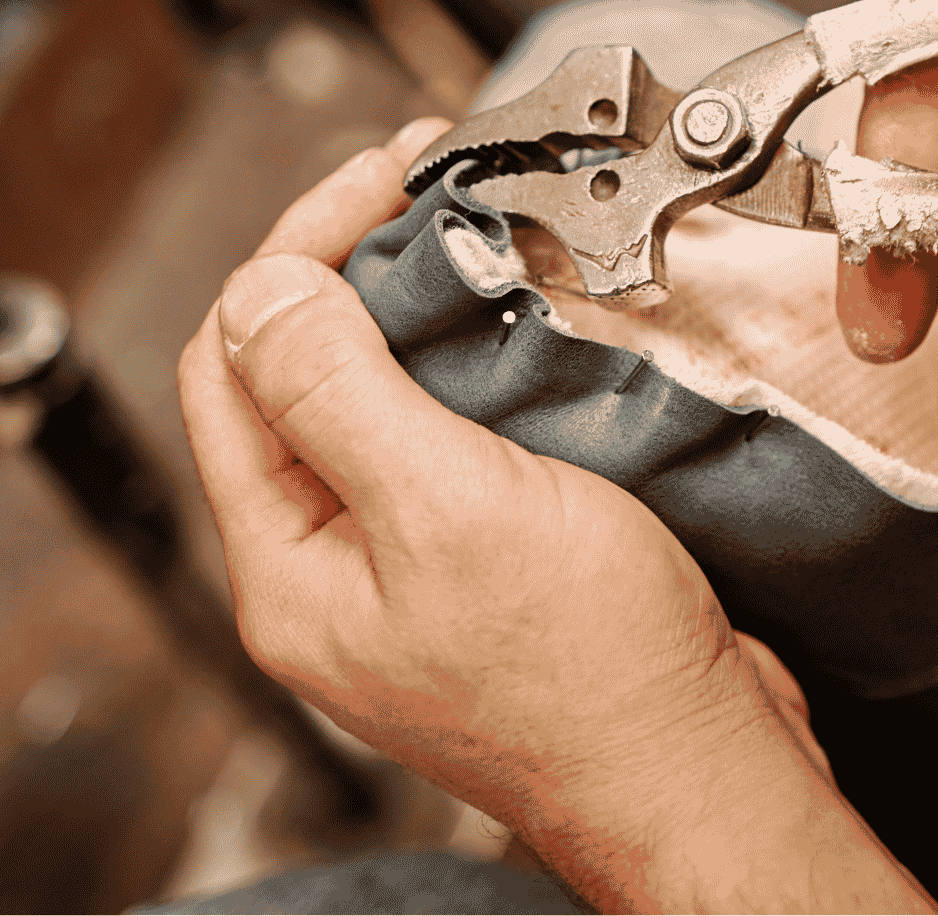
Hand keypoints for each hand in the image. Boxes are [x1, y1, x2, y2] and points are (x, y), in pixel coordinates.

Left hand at [179, 120, 932, 912]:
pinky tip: (530, 329)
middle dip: (354, 264)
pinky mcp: (490, 563)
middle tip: (431, 182)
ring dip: (421, 310)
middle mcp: (336, 566)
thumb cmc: (589, 671)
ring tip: (482, 234)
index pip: (236, 364)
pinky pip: (455, 439)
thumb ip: (339, 395)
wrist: (702, 761)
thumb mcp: (448, 510)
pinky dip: (479, 367)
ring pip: (382, 401)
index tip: (382, 176)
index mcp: (291, 564)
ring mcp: (412, 566)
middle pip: (299, 376)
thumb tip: (260, 290)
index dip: (296, 250)